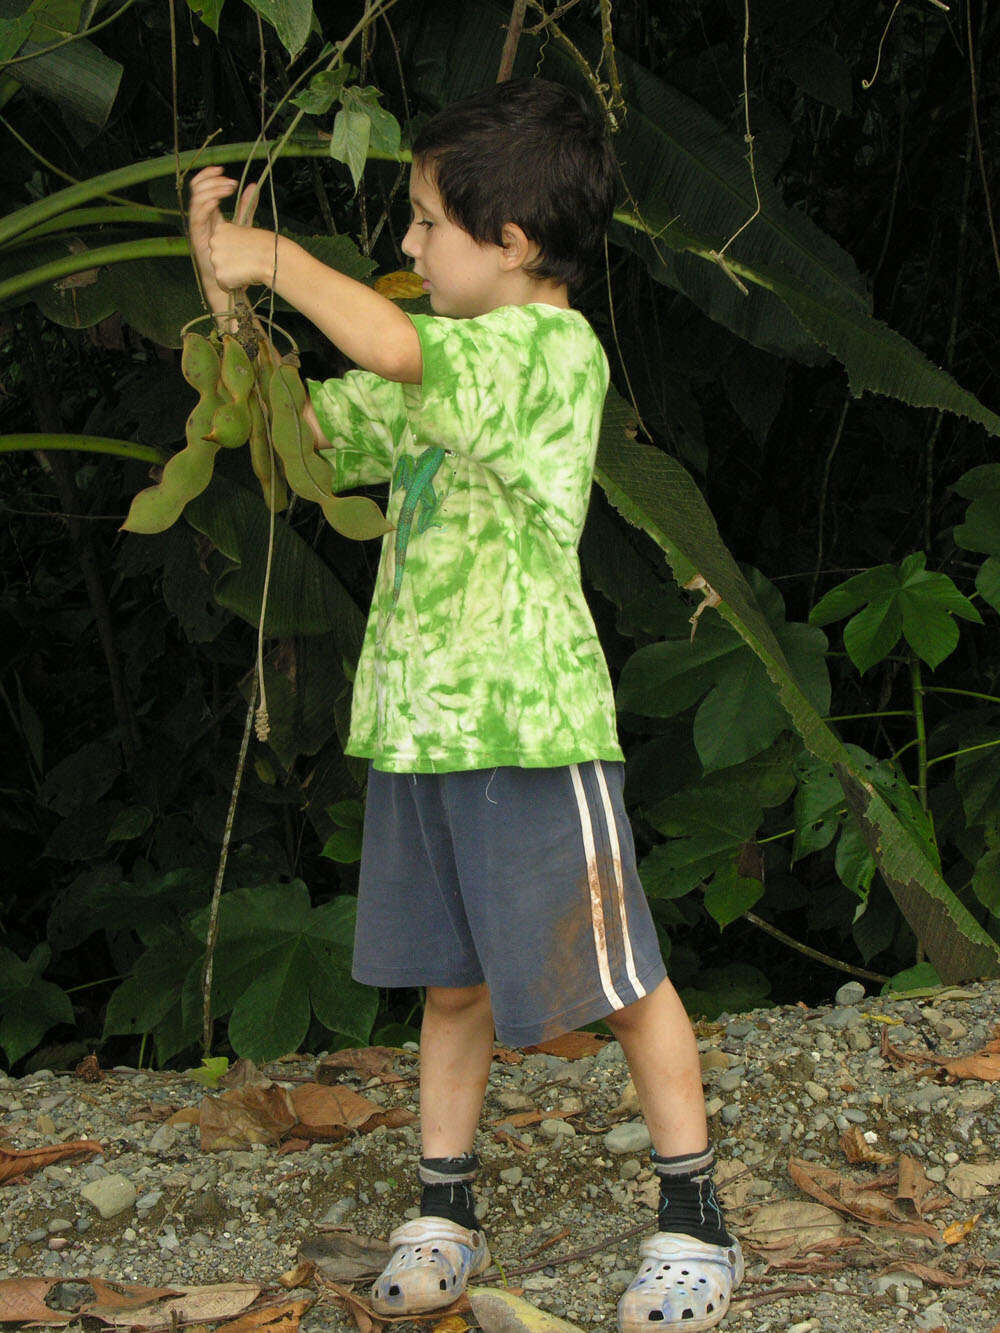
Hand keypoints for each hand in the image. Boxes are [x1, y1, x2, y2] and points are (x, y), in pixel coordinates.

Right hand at [188, 165, 269, 295]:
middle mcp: (200, 217)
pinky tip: (218, 200)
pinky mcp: (198, 238)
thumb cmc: (237, 257)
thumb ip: (245, 207)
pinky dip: (206, 204)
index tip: (223, 170)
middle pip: (196, 189)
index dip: (208, 175)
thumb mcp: (243, 227)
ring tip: (229, 188)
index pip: (201, 187)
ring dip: (212, 190)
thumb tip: (252, 185)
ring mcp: (198, 227)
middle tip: (230, 182)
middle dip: (212, 181)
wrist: (232, 281)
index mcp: (208, 213)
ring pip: (196, 200)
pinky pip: (197, 216)